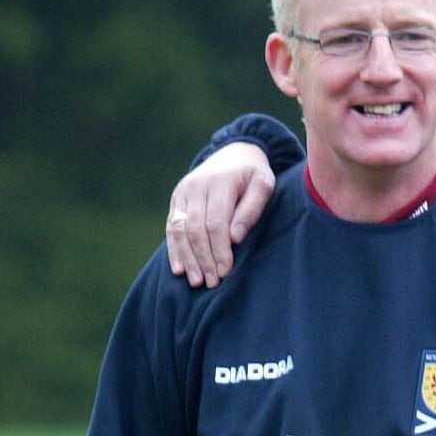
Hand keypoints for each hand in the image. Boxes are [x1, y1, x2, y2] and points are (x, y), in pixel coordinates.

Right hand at [165, 142, 273, 287]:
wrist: (234, 152)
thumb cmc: (254, 174)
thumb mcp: (264, 185)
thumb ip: (251, 209)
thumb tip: (235, 238)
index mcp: (219, 183)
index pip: (215, 222)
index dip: (219, 249)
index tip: (225, 271)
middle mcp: (196, 187)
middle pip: (196, 229)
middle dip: (203, 258)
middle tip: (211, 283)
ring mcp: (183, 192)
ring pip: (179, 230)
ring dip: (187, 258)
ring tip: (196, 281)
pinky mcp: (176, 199)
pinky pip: (171, 227)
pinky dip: (174, 249)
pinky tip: (178, 268)